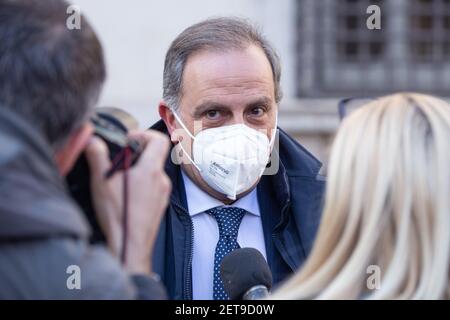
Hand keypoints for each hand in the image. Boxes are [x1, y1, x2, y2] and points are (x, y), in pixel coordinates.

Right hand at [85, 130, 170, 274]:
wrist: (130, 247)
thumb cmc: (119, 215)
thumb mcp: (102, 181)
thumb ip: (97, 155)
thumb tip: (91, 139)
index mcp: (151, 170)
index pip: (160, 140)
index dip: (143, 134)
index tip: (128, 141)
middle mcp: (162, 180)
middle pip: (154, 155)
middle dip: (136, 154)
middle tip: (118, 161)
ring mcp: (163, 194)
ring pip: (153, 172)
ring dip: (138, 171)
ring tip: (119, 181)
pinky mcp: (160, 205)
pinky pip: (153, 187)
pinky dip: (141, 185)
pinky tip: (126, 196)